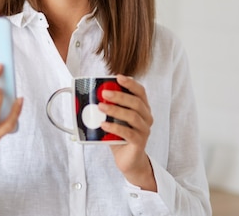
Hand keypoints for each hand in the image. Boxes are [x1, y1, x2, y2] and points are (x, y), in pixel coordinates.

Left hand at [99, 75, 156, 190]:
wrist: (128, 160)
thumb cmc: (120, 136)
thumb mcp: (115, 119)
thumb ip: (109, 108)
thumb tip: (91, 96)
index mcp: (143, 109)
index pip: (141, 92)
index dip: (130, 83)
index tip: (118, 77)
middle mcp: (147, 118)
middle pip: (136, 103)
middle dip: (120, 96)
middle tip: (104, 93)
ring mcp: (144, 131)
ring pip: (133, 117)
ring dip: (115, 110)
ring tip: (101, 107)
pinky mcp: (139, 143)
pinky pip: (128, 133)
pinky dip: (114, 127)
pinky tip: (103, 125)